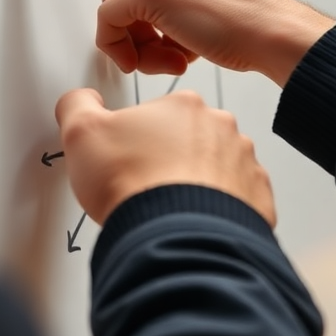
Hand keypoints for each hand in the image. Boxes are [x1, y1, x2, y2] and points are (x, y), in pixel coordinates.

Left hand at [48, 0, 334, 86]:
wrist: (277, 32)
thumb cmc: (253, 16)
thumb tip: (149, 14)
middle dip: (134, 24)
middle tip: (165, 51)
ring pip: (113, 7)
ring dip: (136, 41)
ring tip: (175, 57)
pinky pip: (109, 25)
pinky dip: (124, 49)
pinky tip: (164, 59)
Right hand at [54, 88, 276, 226]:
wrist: (174, 235)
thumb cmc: (135, 184)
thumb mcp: (82, 133)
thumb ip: (78, 106)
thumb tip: (81, 100)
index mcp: (184, 106)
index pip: (159, 114)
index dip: (138, 138)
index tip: (128, 158)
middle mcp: (221, 129)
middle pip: (192, 139)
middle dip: (171, 159)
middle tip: (146, 184)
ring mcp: (243, 163)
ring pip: (218, 168)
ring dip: (198, 183)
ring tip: (171, 207)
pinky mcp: (257, 199)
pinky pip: (240, 200)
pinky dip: (221, 210)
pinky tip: (196, 221)